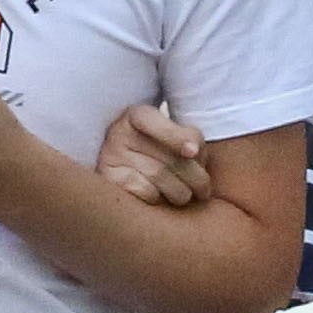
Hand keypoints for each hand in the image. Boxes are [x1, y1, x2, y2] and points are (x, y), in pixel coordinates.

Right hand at [95, 99, 212, 209]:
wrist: (125, 167)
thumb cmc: (158, 151)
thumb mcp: (173, 135)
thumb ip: (190, 138)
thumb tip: (193, 151)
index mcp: (137, 115)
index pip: (155, 121)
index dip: (176, 136)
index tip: (194, 151)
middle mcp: (119, 132)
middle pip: (167, 155)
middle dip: (194, 176)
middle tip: (204, 189)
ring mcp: (110, 156)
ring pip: (159, 175)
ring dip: (181, 191)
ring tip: (187, 195)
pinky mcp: (109, 180)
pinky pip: (145, 191)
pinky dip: (159, 197)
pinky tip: (162, 197)